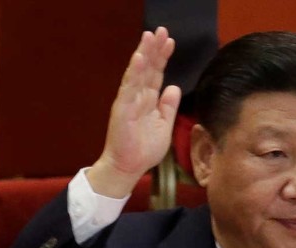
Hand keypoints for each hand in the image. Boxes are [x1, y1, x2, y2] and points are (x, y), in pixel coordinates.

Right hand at [87, 26, 181, 197]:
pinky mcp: (122, 108)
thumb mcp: (164, 126)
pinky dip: (134, 72)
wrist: (128, 168)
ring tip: (149, 36)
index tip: (170, 41)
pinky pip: (128, 87)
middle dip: (154, 49)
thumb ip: (168, 107)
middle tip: (161, 31)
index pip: (156, 73)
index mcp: (148, 100)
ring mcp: (129, 100)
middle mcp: (138, 96)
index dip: (163, 57)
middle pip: (147, 68)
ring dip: (143, 53)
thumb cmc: (144, 150)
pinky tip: (139, 58)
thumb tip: (174, 87)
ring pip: (137, 72)